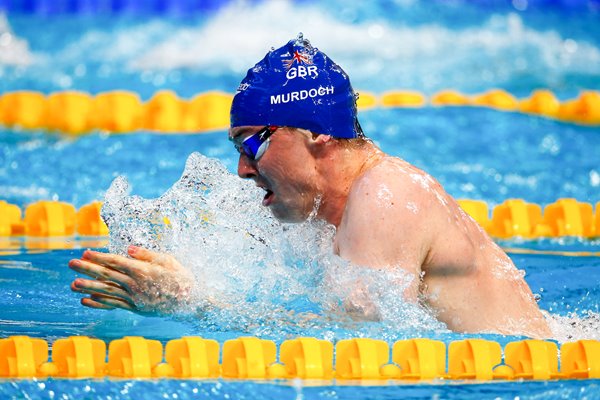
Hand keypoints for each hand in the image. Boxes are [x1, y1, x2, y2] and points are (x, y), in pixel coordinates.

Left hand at [68, 246, 194, 315]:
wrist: (191, 301)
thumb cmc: (181, 277)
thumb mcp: (168, 260)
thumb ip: (147, 255)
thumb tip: (127, 249)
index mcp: (144, 270)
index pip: (116, 262)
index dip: (100, 257)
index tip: (86, 252)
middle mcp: (136, 285)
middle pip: (108, 275)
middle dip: (88, 269)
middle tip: (71, 263)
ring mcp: (135, 298)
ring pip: (108, 291)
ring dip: (88, 287)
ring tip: (72, 284)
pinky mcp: (136, 308)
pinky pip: (114, 305)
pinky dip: (99, 303)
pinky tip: (86, 300)